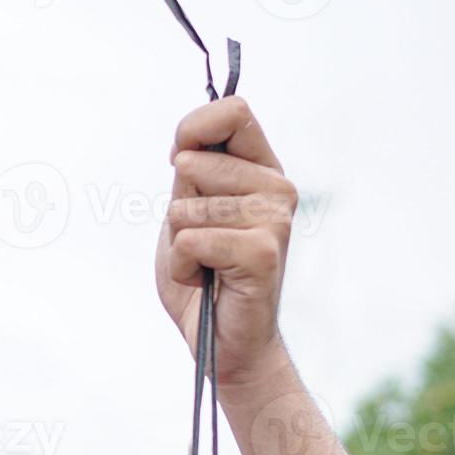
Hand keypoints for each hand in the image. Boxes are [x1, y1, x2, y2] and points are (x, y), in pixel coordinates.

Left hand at [154, 95, 297, 388]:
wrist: (221, 342)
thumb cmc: (204, 276)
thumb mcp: (188, 212)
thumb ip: (192, 174)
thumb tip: (186, 143)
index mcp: (261, 171)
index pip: (233, 112)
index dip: (192, 130)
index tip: (180, 163)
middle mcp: (277, 189)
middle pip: (193, 162)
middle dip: (177, 210)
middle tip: (202, 243)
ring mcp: (274, 220)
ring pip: (185, 208)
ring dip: (178, 246)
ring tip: (206, 265)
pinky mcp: (263, 253)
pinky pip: (189, 241)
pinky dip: (182, 267)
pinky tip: (208, 281)